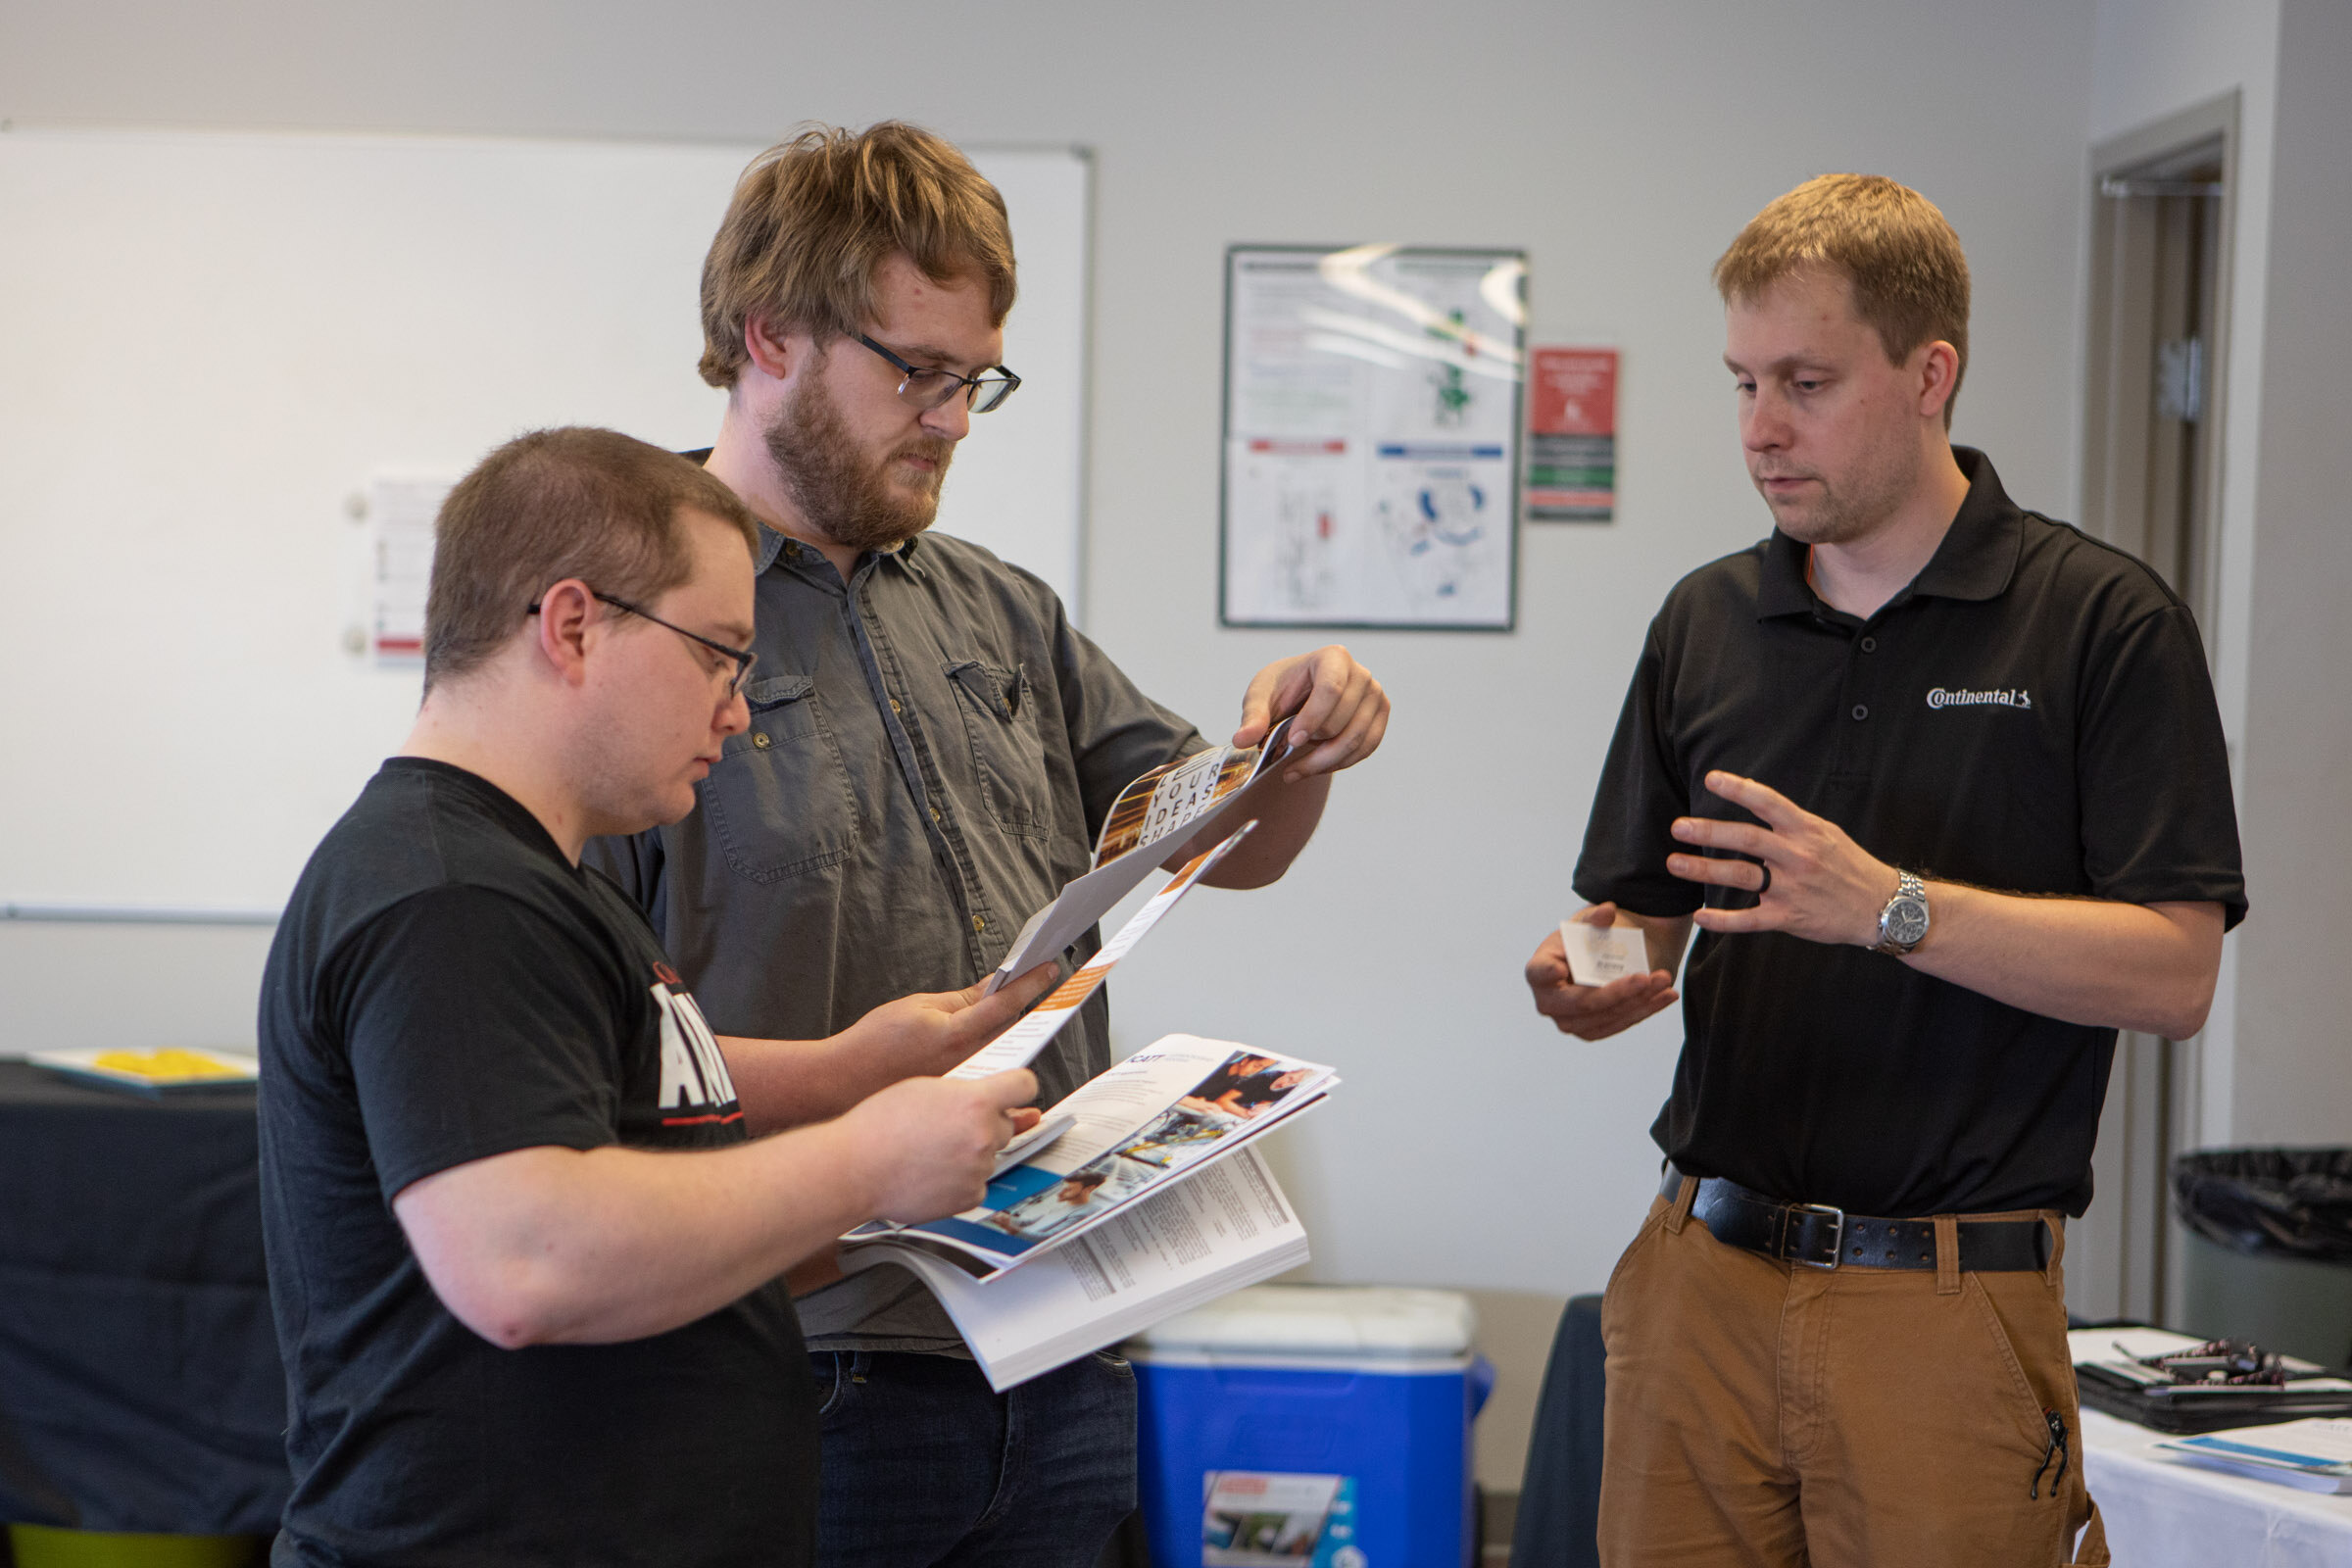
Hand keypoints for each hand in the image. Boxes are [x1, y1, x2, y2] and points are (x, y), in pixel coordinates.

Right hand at [830, 964, 1058, 1081]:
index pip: (1005, 1004)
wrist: (843, 1082)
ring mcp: (962, 1084)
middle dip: (1020, 1008)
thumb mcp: (917, 1007)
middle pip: (1011, 1031)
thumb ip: (960, 999)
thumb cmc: (874, 1043)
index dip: (1030, 983)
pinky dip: (989, 1060)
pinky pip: (986, 1077)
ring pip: (1001, 1054)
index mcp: (955, 1034)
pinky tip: (977, 1051)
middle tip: (1027, 984)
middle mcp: (964, 1062)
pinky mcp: (956, 1100)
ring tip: (994, 1016)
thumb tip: (991, 987)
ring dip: (1004, 1033)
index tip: (1049, 969)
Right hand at [845, 1069, 1037, 1224]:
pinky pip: (977, 1183)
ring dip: (970, 1152)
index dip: (1019, 1087)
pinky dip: (961, 1180)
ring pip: (989, 1155)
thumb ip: (963, 1090)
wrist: (855, 1169)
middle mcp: (983, 1135)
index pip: (1025, 1085)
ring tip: (931, 1150)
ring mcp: (979, 1169)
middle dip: (985, 1122)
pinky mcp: (970, 1196)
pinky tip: (932, 1172)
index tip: (1015, 1093)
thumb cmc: (879, 1126)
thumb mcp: (924, 1088)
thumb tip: (988, 1095)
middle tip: (950, 1125)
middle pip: (1005, 1124)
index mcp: (975, 1101)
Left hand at [1234, 645, 1388, 781]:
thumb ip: (1253, 717)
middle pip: (1342, 720)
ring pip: (1356, 740)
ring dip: (1323, 762)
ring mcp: (1375, 696)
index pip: (1331, 689)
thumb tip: (1242, 740)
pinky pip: (1364, 749)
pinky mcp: (1379, 718)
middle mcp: (1361, 674)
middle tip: (1285, 752)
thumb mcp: (1260, 696)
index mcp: (1333, 657)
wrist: (1301, 696)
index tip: (1292, 741)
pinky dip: (1338, 764)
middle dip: (1313, 743)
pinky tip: (1313, 768)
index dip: (1313, 718)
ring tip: (1293, 771)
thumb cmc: (1281, 689)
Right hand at [1525, 904, 1677, 1039]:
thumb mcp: (1588, 922)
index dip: (1547, 974)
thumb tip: (1606, 912)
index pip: (1538, 973)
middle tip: (1644, 978)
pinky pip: (1621, 1023)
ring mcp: (1570, 1021)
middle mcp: (1550, 1001)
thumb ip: (1595, 916)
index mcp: (1540, 970)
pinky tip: (1666, 995)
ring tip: (1663, 980)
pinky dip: (1647, 1009)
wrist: (1600, 957)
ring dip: (1639, 1001)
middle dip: (1616, 992)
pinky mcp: (1593, 1030)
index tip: (1560, 970)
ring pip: (1607, 1016)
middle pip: (1581, 1003)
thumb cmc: (1586, 938)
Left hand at [1667, 771, 1894, 945]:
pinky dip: (1723, 920)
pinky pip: (1750, 920)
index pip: (1769, 803)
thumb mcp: (1827, 834)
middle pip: (1747, 839)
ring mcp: (1793, 888)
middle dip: (1709, 832)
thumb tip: (1756, 803)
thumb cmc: (1850, 866)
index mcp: (1806, 831)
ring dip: (1704, 871)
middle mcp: (1798, 856)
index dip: (1740, 789)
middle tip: (1679, 827)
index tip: (1712, 779)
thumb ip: (1791, 823)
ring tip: (1675, 863)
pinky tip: (1700, 917)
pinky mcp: (1790, 918)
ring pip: (1741, 876)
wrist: (1884, 906)